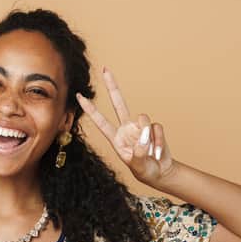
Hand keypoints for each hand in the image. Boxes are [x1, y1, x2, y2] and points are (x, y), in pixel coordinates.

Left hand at [75, 66, 176, 187]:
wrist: (160, 172)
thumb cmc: (144, 170)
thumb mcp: (138, 167)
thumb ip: (138, 153)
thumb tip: (142, 135)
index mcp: (115, 138)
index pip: (100, 121)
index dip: (90, 109)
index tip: (80, 96)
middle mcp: (126, 129)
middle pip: (118, 103)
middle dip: (112, 86)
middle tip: (105, 69)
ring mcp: (139, 127)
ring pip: (143, 118)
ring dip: (149, 136)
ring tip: (151, 152)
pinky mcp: (153, 128)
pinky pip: (156, 128)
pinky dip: (159, 141)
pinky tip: (158, 151)